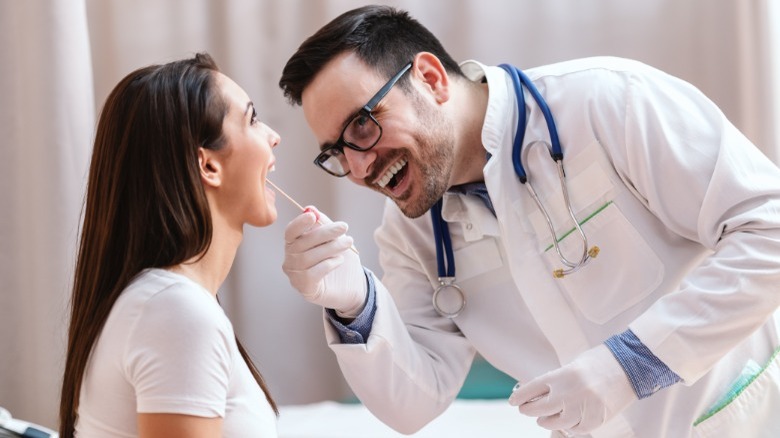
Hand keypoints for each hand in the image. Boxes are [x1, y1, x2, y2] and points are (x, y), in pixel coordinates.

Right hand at [282, 206, 366, 316]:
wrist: (351, 286)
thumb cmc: (338, 259)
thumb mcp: (333, 238)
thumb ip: (322, 224)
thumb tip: (311, 209)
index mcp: (294, 245)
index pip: (290, 232)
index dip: (299, 223)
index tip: (313, 216)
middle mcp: (290, 260)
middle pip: (302, 243)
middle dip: (324, 232)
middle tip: (344, 227)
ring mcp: (295, 275)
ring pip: (309, 257)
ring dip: (331, 247)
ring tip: (347, 243)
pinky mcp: (305, 288)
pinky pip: (314, 273)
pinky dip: (328, 264)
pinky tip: (339, 261)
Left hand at [509, 344, 636, 434]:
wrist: (631, 364)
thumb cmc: (601, 361)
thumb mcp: (573, 365)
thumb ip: (557, 380)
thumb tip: (537, 393)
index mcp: (562, 374)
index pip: (532, 389)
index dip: (520, 396)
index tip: (513, 401)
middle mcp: (570, 391)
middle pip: (539, 408)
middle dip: (529, 410)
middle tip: (526, 409)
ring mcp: (584, 406)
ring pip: (557, 423)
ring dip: (547, 422)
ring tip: (544, 419)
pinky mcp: (598, 418)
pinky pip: (578, 429)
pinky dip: (571, 428)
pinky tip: (567, 424)